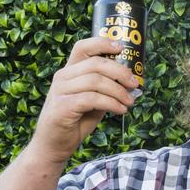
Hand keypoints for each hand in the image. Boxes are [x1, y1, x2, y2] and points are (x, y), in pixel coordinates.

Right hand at [29, 37, 139, 163]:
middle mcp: (62, 77)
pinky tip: (120, 110)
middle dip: (121, 72)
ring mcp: (59, 91)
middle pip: (96, 64)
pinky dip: (111, 103)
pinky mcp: (62, 107)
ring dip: (119, 91)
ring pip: (96, 81)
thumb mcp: (94, 100)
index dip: (102, 43)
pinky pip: (92, 99)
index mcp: (69, 71)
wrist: (54, 145)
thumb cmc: (76, 120)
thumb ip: (107, 88)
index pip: (82, 47)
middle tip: (135, 85)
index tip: (121, 48)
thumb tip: (132, 81)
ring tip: (129, 102)